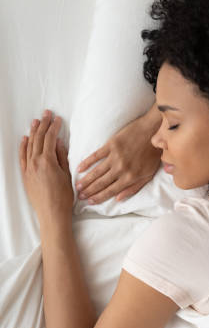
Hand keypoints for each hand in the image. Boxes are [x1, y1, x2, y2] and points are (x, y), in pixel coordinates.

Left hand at [19, 109, 73, 225]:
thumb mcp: (67, 175)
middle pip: (38, 139)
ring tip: (36, 121)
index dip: (54, 127)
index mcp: (47, 161)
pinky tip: (25, 139)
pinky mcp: (25, 175)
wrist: (52, 214)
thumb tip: (58, 142)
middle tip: (47, 114)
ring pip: (29, 146)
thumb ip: (62, 157)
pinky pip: (22, 157)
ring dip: (33, 132)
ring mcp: (28, 169)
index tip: (57, 119)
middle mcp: (35, 163)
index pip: (50, 139)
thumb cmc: (63, 197)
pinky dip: (23, 146)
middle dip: (43, 125)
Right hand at [75, 116, 161, 203]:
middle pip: (101, 183)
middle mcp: (121, 169)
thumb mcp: (148, 175)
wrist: (154, 131)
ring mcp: (115, 156)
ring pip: (96, 171)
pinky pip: (96, 155)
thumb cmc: (153, 154)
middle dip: (89, 191)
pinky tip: (79, 168)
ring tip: (77, 186)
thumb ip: (134, 188)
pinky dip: (87, 163)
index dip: (99, 197)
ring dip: (86, 180)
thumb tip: (119, 199)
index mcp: (130, 177)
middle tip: (79, 196)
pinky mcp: (111, 144)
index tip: (90, 202)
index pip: (111, 191)